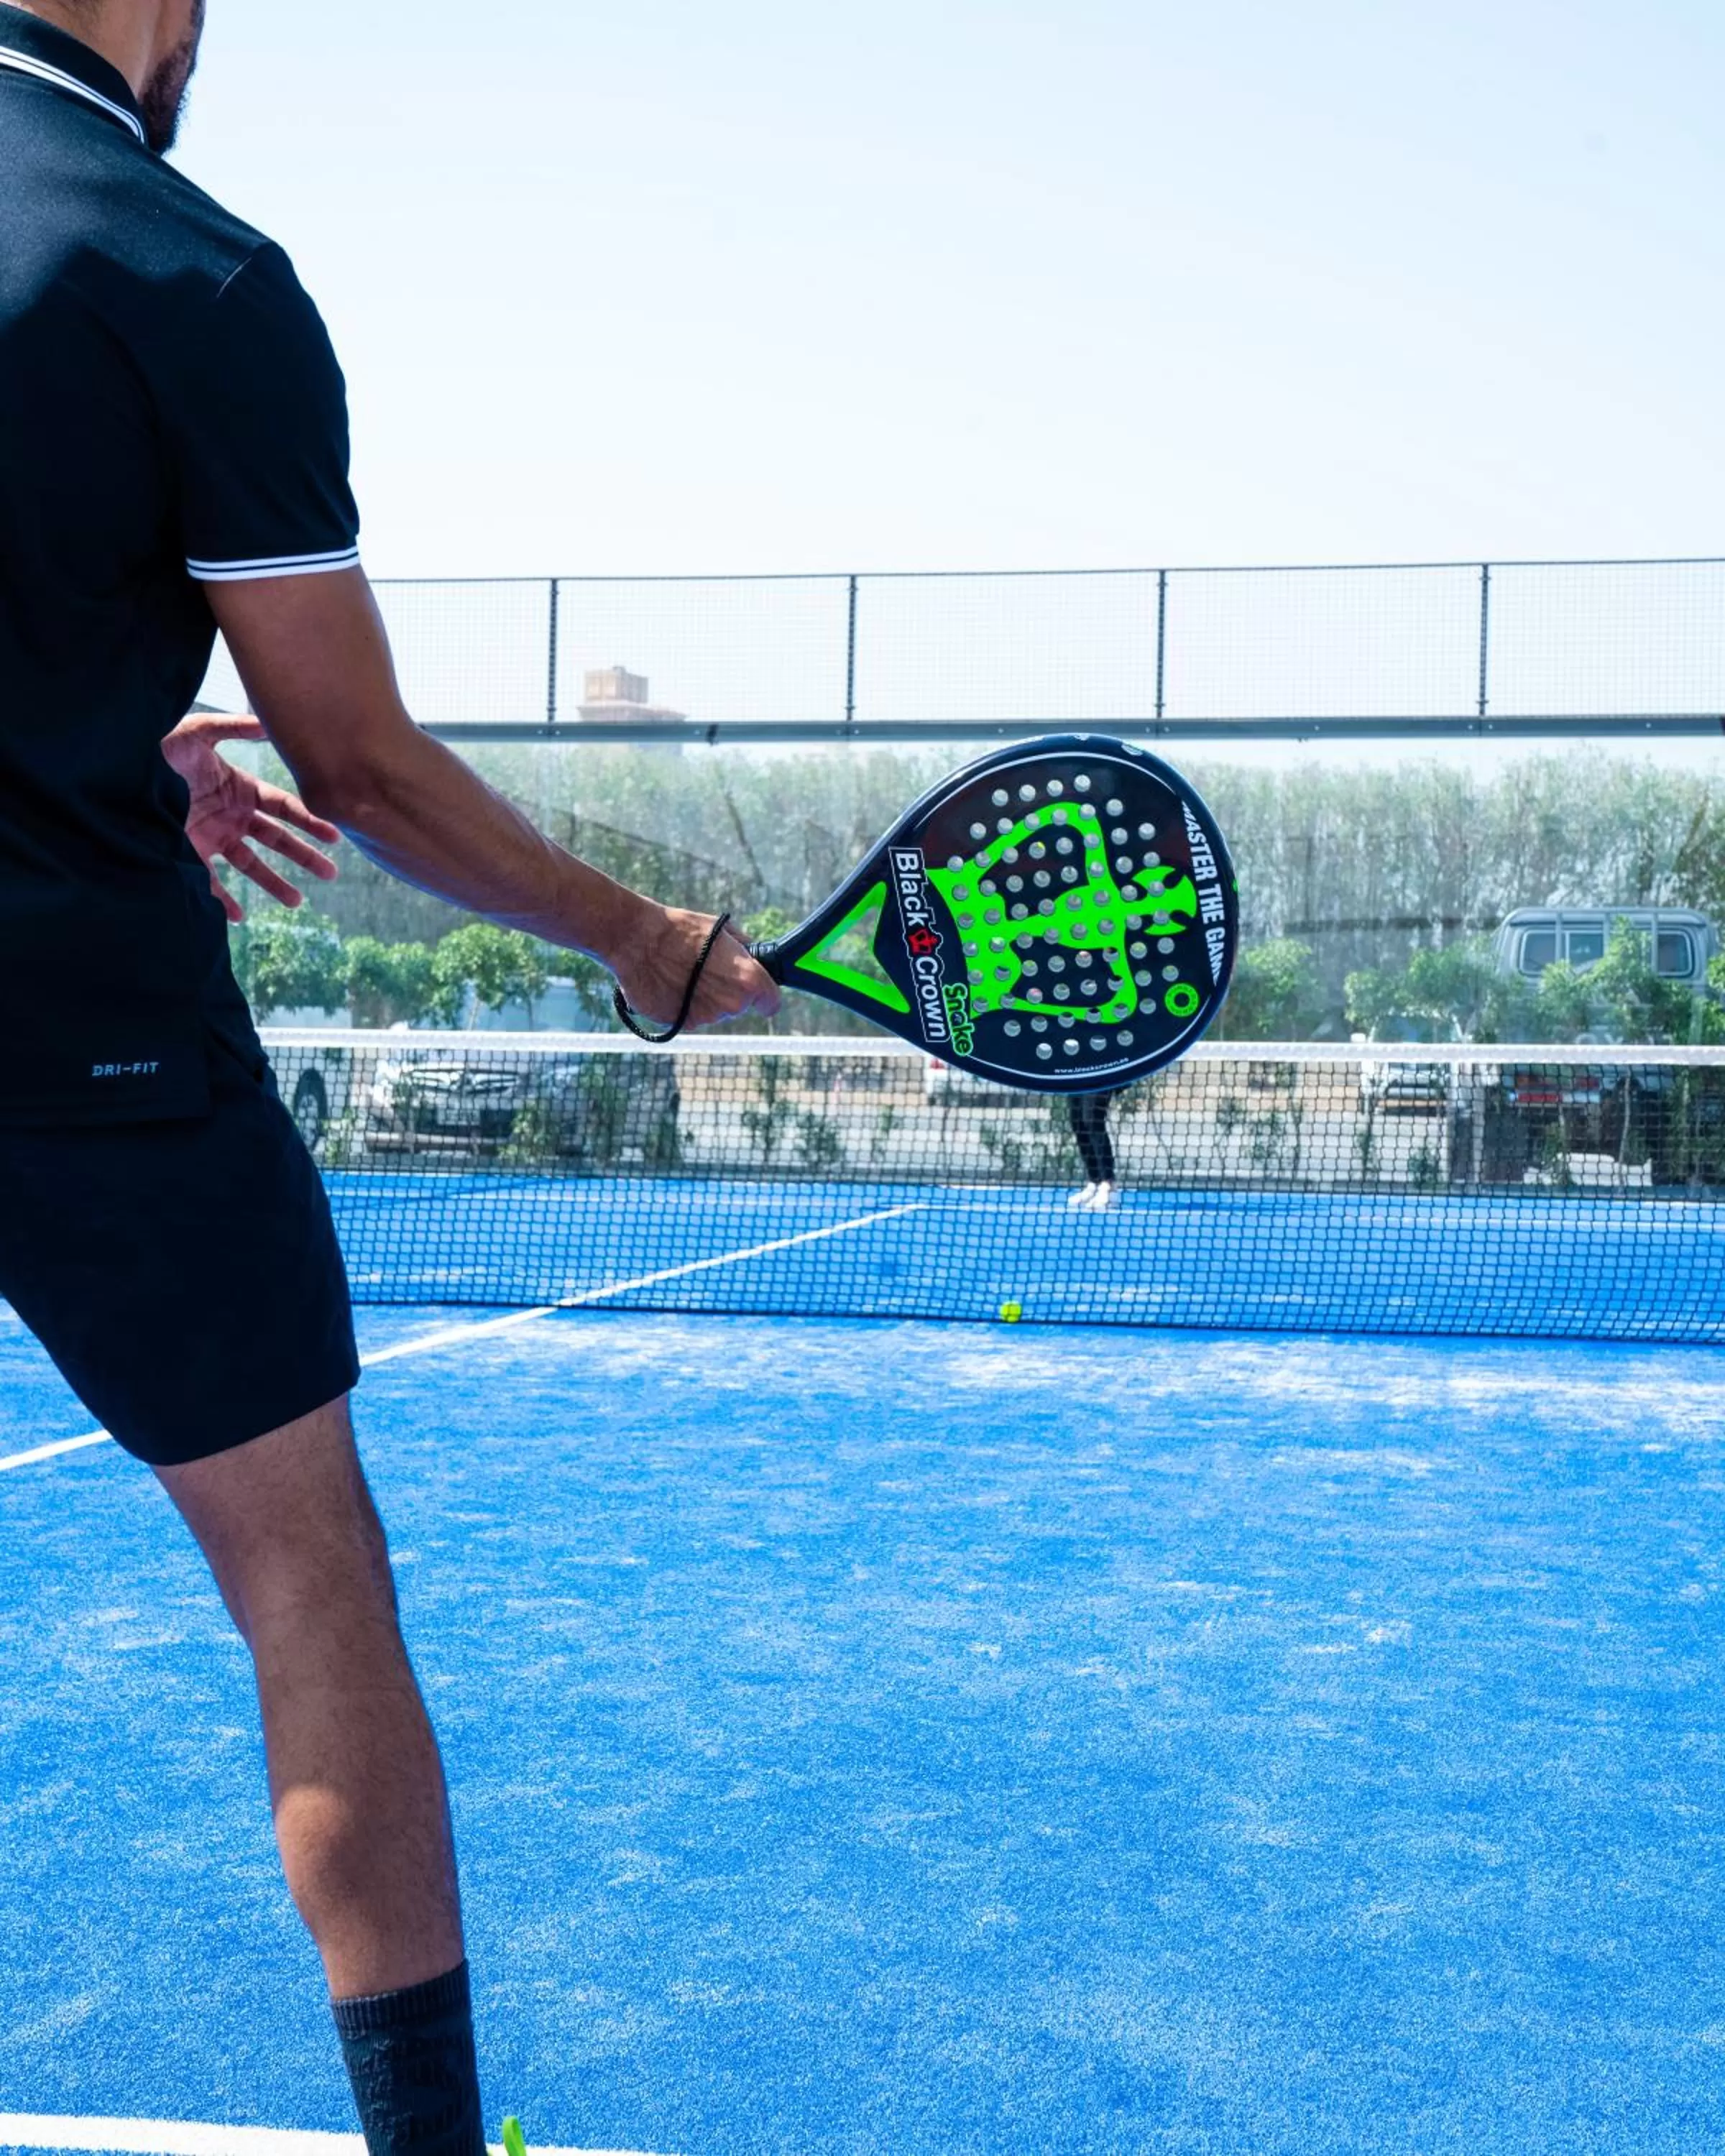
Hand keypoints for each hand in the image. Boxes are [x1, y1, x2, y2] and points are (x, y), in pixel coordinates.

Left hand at [163, 713, 341, 922]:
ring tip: (297, 902)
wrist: (119, 774)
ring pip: (251, 865)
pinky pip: (211, 882)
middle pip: (276, 839)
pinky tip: (237, 916)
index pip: (282, 808)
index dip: (309, 820)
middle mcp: (231, 816)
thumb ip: (233, 728)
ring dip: (274, 883)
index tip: (334, 835)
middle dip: (304, 855)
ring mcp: (212, 838)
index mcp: (239, 789)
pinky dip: (222, 901)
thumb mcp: (197, 733)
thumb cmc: (159, 749)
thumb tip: (269, 724)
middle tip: (331, 873)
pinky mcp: (188, 855)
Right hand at [613, 906, 780, 1028]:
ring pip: (713, 1011)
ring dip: (703, 997)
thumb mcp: (720, 929)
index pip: (771, 1001)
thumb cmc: (679, 929)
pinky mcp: (680, 1024)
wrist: (637, 939)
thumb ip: (742, 947)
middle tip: (706, 969)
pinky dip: (682, 1005)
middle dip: (728, 991)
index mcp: (748, 980)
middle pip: (738, 1005)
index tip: (757, 990)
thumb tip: (749, 952)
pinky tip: (669, 984)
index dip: (764, 995)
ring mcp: (705, 1017)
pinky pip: (689, 1016)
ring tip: (682, 973)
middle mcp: (731, 1004)